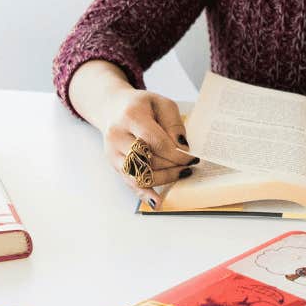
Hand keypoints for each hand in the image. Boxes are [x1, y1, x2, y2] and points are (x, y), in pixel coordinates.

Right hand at [102, 88, 198, 207]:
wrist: (112, 107)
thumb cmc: (140, 105)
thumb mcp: (161, 103)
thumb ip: (173, 123)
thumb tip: (182, 147)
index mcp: (131, 116)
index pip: (156, 142)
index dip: (177, 154)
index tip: (192, 158)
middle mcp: (117, 136)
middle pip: (148, 160)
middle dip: (173, 166)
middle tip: (189, 166)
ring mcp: (112, 152)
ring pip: (140, 175)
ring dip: (164, 178)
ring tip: (181, 173)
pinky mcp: (113, 164)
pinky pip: (130, 182)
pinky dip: (144, 194)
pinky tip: (157, 202)